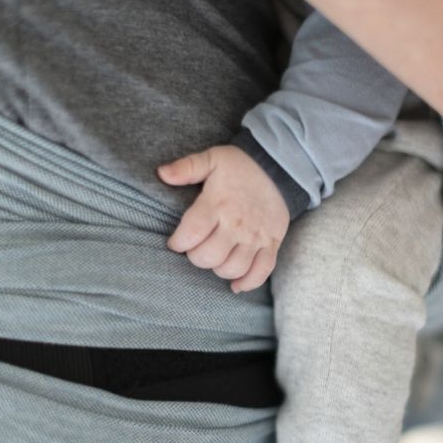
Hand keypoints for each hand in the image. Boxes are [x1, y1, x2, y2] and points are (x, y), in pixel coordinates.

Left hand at [157, 145, 288, 292]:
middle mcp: (236, 224)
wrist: (280, 167)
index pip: (190, 235)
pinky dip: (248, 283)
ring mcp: (255, 237)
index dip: (177, 243)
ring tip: (214, 259)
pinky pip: (261, 272)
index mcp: (217, 204)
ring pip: (232, 268)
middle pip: (208, 257)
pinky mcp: (271, 243)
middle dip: (196, 257)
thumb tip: (162, 173)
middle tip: (195, 249)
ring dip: (218, 269)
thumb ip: (186, 167)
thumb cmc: (240, 166)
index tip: (176, 242)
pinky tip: (236, 285)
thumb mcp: (211, 158)